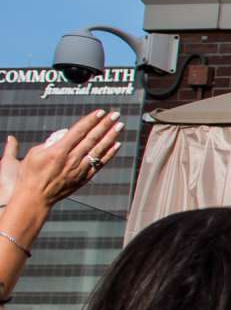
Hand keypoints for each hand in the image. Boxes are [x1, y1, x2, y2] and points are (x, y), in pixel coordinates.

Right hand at [1, 110, 122, 212]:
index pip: (78, 131)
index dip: (90, 120)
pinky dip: (109, 154)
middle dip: (105, 125)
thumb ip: (51, 141)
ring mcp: (80, 169)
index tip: (100, 112)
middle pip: (92, 138)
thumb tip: (66, 132)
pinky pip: (100, 163)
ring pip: (99, 150)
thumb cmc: (30, 175)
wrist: (35, 198)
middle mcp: (72, 159)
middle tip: (115, 115)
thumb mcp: (35, 153)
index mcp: (58, 151)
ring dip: (111, 136)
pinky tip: (117, 145)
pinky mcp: (84, 178)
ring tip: (120, 126)